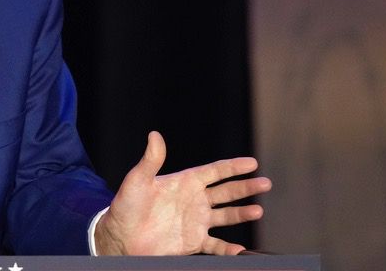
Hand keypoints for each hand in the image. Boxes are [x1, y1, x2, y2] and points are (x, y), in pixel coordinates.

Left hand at [94, 131, 270, 255]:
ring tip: (258, 210)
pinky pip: (216, 245)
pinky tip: (241, 250)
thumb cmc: (125, 206)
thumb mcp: (137, 180)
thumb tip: (154, 135)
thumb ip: (150, 160)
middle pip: (226, 192)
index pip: (214, 171)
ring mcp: (195, 221)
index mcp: (184, 182)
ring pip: (226, 216)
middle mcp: (194, 200)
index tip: (252, 163)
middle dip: (246, 187)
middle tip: (266, 184)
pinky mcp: (193, 241)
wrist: (119, 236)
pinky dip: (229, 249)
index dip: (233, 167)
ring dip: (242, 213)